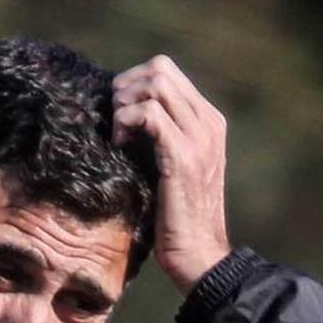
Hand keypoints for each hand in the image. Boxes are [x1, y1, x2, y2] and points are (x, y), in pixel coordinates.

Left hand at [112, 55, 230, 295]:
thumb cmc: (173, 215)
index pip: (166, 71)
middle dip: (125, 87)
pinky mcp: (183, 156)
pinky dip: (125, 123)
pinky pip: (148, 113)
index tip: (118, 117)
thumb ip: (156, 134)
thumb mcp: (166, 164)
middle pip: (160, 68)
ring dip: (124, 105)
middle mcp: (208, 122)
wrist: (199, 254)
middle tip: (114, 122)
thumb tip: (119, 110)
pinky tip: (120, 147)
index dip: (132, 84)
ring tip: (119, 136)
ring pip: (155, 84)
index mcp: (207, 120)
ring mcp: (199, 137)